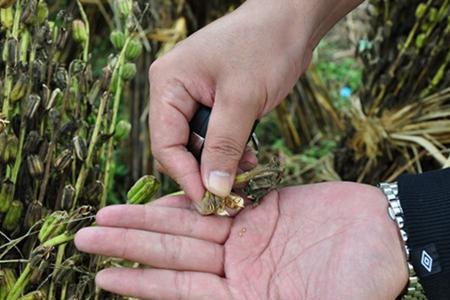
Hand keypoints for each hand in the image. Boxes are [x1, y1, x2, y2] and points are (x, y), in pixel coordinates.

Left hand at [75, 182, 407, 298]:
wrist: (386, 238)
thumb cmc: (365, 282)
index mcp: (245, 298)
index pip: (181, 292)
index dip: (141, 285)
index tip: (102, 277)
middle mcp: (238, 271)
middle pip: (173, 256)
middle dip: (130, 246)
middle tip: (85, 235)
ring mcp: (246, 240)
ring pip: (187, 227)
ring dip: (148, 220)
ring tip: (108, 214)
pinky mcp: (260, 213)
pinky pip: (216, 205)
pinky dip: (189, 201)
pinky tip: (161, 197)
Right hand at [148, 0, 315, 202]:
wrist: (291, 21)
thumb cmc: (264, 47)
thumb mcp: (242, 100)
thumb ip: (224, 146)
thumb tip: (213, 189)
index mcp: (168, 84)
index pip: (165, 143)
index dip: (185, 176)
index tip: (208, 202)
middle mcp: (175, 92)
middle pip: (180, 147)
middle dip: (205, 171)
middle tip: (230, 194)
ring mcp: (195, 97)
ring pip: (200, 145)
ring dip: (221, 163)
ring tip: (246, 174)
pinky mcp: (216, 103)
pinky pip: (215, 136)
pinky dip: (230, 151)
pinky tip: (249, 158)